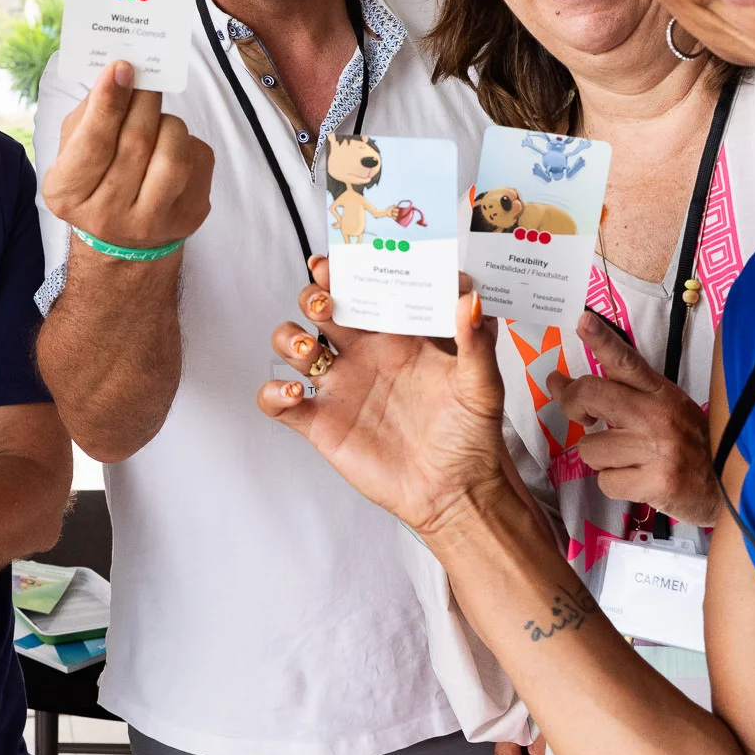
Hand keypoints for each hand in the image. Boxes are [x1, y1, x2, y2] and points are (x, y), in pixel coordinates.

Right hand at [42, 60, 212, 251]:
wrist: (123, 236)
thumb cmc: (95, 177)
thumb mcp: (74, 148)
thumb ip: (90, 113)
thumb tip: (120, 74)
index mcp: (67, 194)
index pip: (92, 144)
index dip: (108, 102)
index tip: (121, 68)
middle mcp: (106, 216)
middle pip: (136, 143)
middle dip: (143, 101)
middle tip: (145, 81)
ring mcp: (151, 223)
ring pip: (173, 156)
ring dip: (169, 124)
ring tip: (157, 120)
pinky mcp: (188, 218)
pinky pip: (197, 162)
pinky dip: (187, 143)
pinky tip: (171, 147)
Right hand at [255, 260, 508, 534]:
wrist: (456, 492)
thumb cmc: (472, 435)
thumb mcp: (482, 385)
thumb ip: (475, 341)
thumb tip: (469, 297)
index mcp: (396, 336)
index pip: (363, 290)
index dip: (344, 271)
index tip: (335, 262)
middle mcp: (361, 355)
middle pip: (318, 309)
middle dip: (313, 296)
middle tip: (326, 304)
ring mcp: (338, 388)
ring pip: (291, 346)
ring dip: (287, 338)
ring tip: (307, 349)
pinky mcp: (321, 423)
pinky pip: (279, 402)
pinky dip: (272, 393)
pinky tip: (293, 392)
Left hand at [548, 311, 717, 525]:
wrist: (727, 486)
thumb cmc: (689, 443)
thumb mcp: (668, 407)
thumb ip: (627, 394)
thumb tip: (571, 387)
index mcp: (661, 393)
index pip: (626, 361)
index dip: (602, 340)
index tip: (583, 320)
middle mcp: (658, 416)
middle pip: (591, 394)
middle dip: (572, 403)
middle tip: (580, 415)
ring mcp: (658, 449)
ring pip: (590, 448)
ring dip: (601, 457)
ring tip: (628, 460)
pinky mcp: (657, 483)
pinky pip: (606, 481)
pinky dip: (614, 484)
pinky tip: (637, 480)